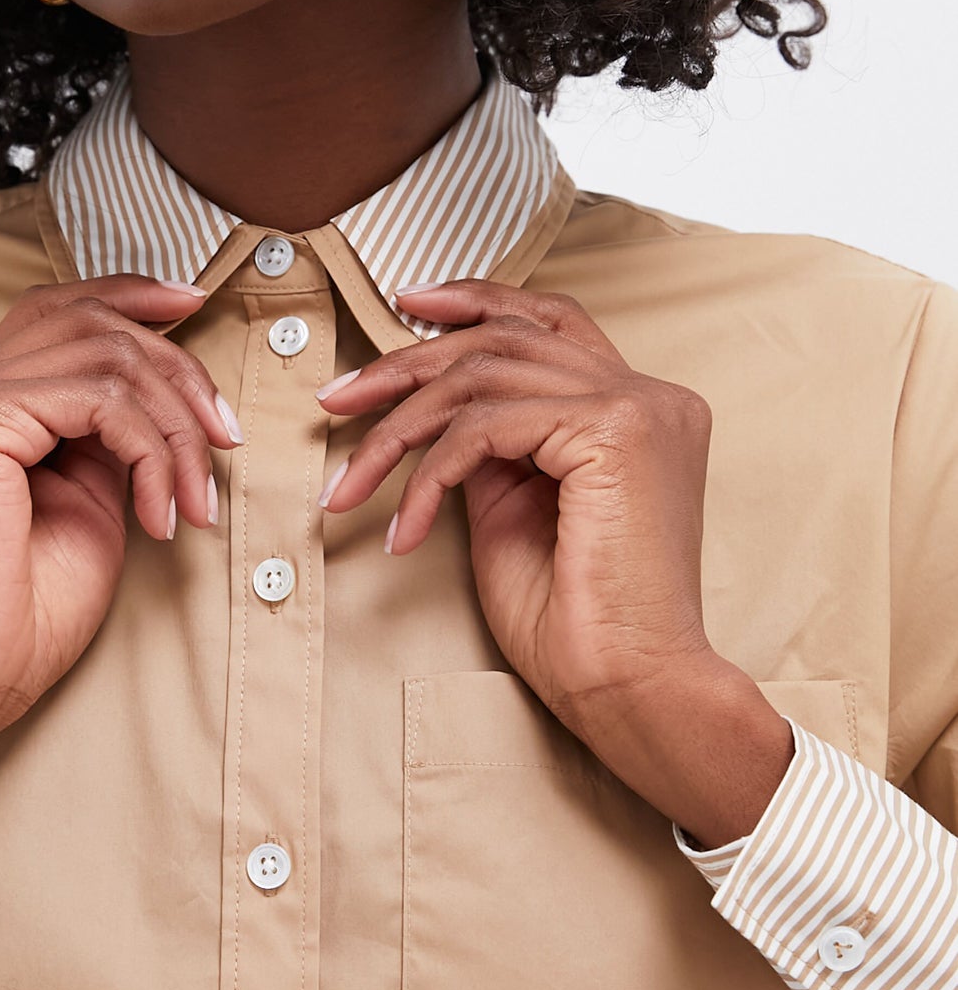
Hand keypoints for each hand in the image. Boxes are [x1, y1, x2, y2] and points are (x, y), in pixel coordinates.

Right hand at [0, 274, 241, 787]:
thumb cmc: (20, 612)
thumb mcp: (86, 501)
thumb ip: (108, 437)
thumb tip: (165, 398)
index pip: (53, 310)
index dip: (127, 295)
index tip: (192, 304)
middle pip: (87, 321)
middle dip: (175, 368)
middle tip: (223, 434)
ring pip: (104, 354)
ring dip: (175, 423)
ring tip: (197, 494)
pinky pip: (98, 397)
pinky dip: (150, 449)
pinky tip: (161, 511)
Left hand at [314, 278, 787, 828]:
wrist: (631, 688)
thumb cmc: (578, 622)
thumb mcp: (516, 509)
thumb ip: (491, 445)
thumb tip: (434, 406)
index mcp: (642, 408)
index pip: (551, 322)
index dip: (477, 301)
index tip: (406, 304)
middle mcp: (652, 394)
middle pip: (505, 341)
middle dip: (407, 364)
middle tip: (337, 397)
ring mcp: (640, 406)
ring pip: (483, 379)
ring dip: (398, 431)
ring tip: (350, 485)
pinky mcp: (615, 432)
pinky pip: (484, 427)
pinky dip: (427, 475)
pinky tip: (403, 531)